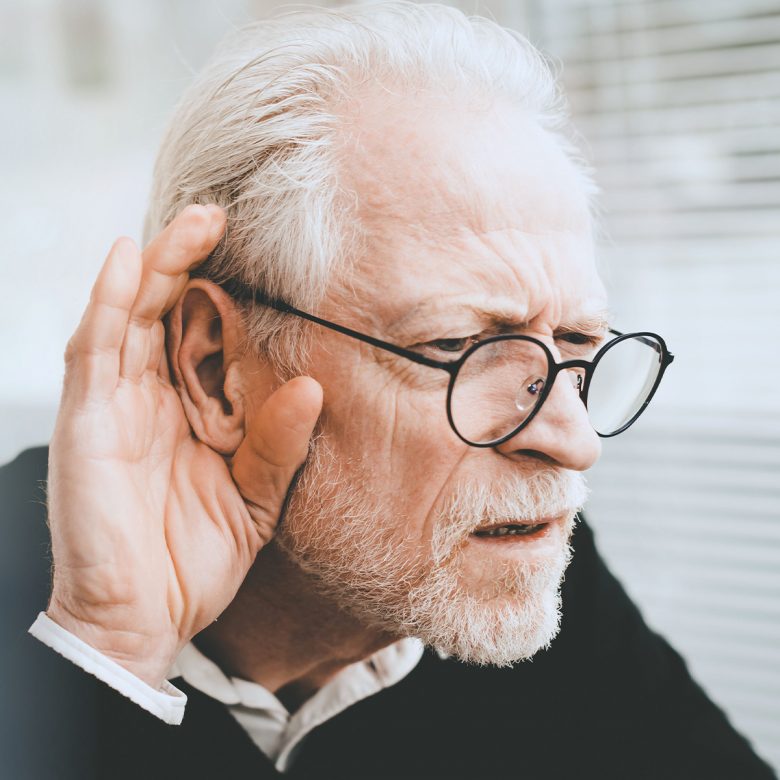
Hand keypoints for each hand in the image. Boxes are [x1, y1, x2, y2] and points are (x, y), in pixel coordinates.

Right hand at [46, 205, 321, 687]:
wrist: (143, 620)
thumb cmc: (194, 559)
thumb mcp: (254, 498)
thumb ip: (279, 445)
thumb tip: (311, 386)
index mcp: (190, 414)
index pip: (204, 340)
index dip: (225, 296)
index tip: (262, 258)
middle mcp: (151, 399)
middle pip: (165, 313)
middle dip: (192, 261)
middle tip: (226, 216)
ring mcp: (115, 405)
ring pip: (130, 316)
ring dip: (158, 264)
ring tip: (196, 220)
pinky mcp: (87, 419)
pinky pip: (95, 349)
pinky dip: (107, 301)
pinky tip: (126, 258)